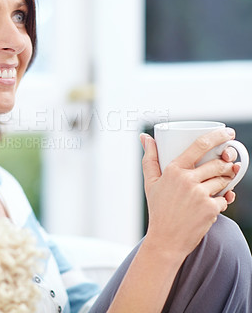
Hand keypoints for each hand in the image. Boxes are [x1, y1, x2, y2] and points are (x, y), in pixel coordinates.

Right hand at [140, 128, 236, 259]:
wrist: (166, 239)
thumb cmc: (158, 209)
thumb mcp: (150, 182)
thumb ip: (149, 157)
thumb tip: (144, 137)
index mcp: (174, 170)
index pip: (200, 145)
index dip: (218, 136)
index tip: (228, 133)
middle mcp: (188, 180)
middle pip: (217, 164)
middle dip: (225, 165)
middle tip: (224, 168)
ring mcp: (200, 194)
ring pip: (224, 180)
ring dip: (225, 182)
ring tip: (215, 187)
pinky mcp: (211, 208)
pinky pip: (226, 198)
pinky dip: (223, 200)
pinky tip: (212, 204)